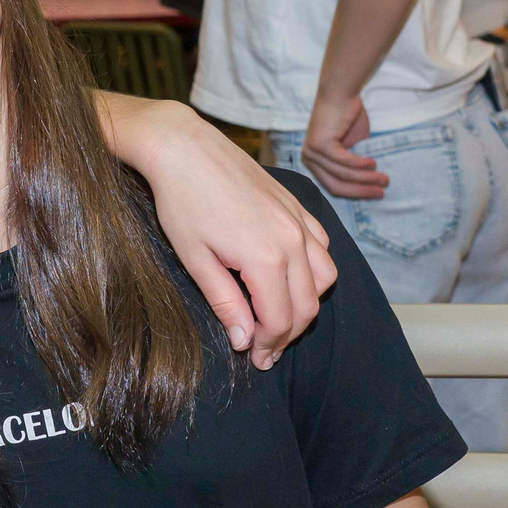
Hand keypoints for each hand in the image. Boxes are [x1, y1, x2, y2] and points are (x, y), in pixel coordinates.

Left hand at [120, 100, 334, 367]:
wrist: (185, 148)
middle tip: (265, 351)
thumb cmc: (182, 203)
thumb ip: (225, 303)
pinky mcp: (298, 206)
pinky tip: (288, 278)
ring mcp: (300, 221)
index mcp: (266, 258)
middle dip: (289, 335)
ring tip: (278, 318)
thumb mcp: (196, 260)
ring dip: (307, 304)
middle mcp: (293, 240)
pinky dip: (314, 272)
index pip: (281, 320)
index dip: (269, 346)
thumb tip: (244, 341)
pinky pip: (322, 248)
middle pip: (308, 306)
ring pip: (325, 278)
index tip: (254, 360)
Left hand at [301, 94, 385, 200]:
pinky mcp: (319, 145)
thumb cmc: (347, 114)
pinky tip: (374, 164)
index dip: (355, 192)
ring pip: (342, 174)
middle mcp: (308, 158)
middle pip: (336, 185)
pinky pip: (343, 161)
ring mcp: (312, 152)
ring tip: (384, 179)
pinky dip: (359, 165)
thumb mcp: (353, 144)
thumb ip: (355, 162)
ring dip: (365, 178)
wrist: (339, 91)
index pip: (333, 185)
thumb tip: (368, 182)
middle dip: (361, 191)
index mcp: (314, 161)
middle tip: (381, 193)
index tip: (375, 194)